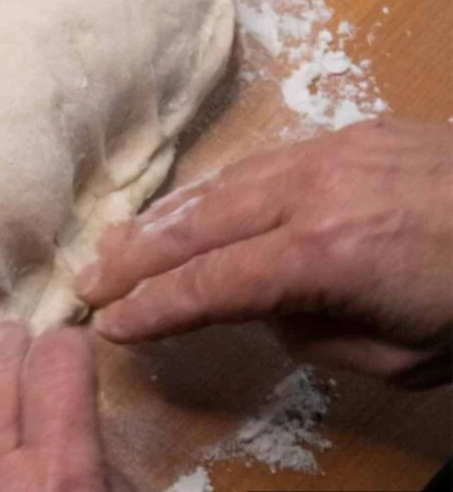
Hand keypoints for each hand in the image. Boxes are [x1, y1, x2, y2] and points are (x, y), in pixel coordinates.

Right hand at [76, 118, 452, 387]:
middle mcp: (311, 194)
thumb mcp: (402, 358)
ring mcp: (328, 154)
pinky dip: (211, 189)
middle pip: (197, 226)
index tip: (110, 326)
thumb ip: (317, 336)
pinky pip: (258, 163)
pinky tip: (189, 204)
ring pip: (220, 186)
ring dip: (162, 218)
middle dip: (136, 257)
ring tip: (117, 242)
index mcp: (324, 256)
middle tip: (87, 280)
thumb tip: (272, 307)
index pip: (210, 284)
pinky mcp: (349, 133)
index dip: (154, 308)